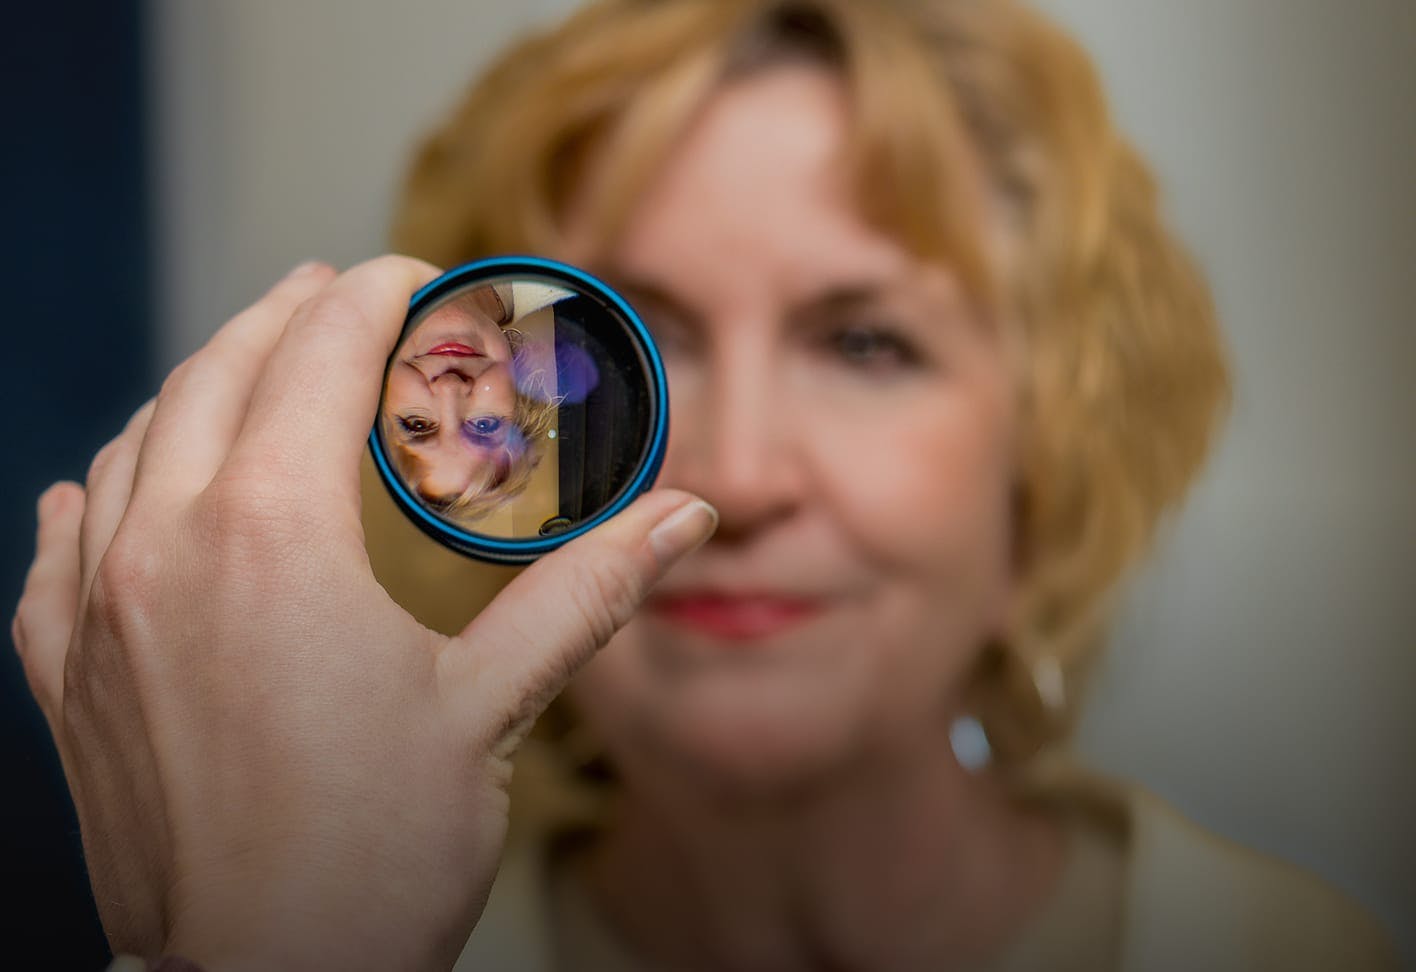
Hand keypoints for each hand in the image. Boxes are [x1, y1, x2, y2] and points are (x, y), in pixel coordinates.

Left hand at [10, 258, 715, 970]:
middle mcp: (167, 546)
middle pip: (218, 371)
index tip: (415, 282)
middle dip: (286, 315)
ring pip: (136, 440)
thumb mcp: (496, 706)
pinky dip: (99, 494)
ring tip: (253, 371)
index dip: (374, 296)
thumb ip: (587, 590)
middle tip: (341, 298)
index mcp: (274, 534)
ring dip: (198, 384)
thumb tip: (683, 518)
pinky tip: (111, 488)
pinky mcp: (67, 676)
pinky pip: (60, 547)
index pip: (318, 355)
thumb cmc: (377, 856)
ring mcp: (99, 610)